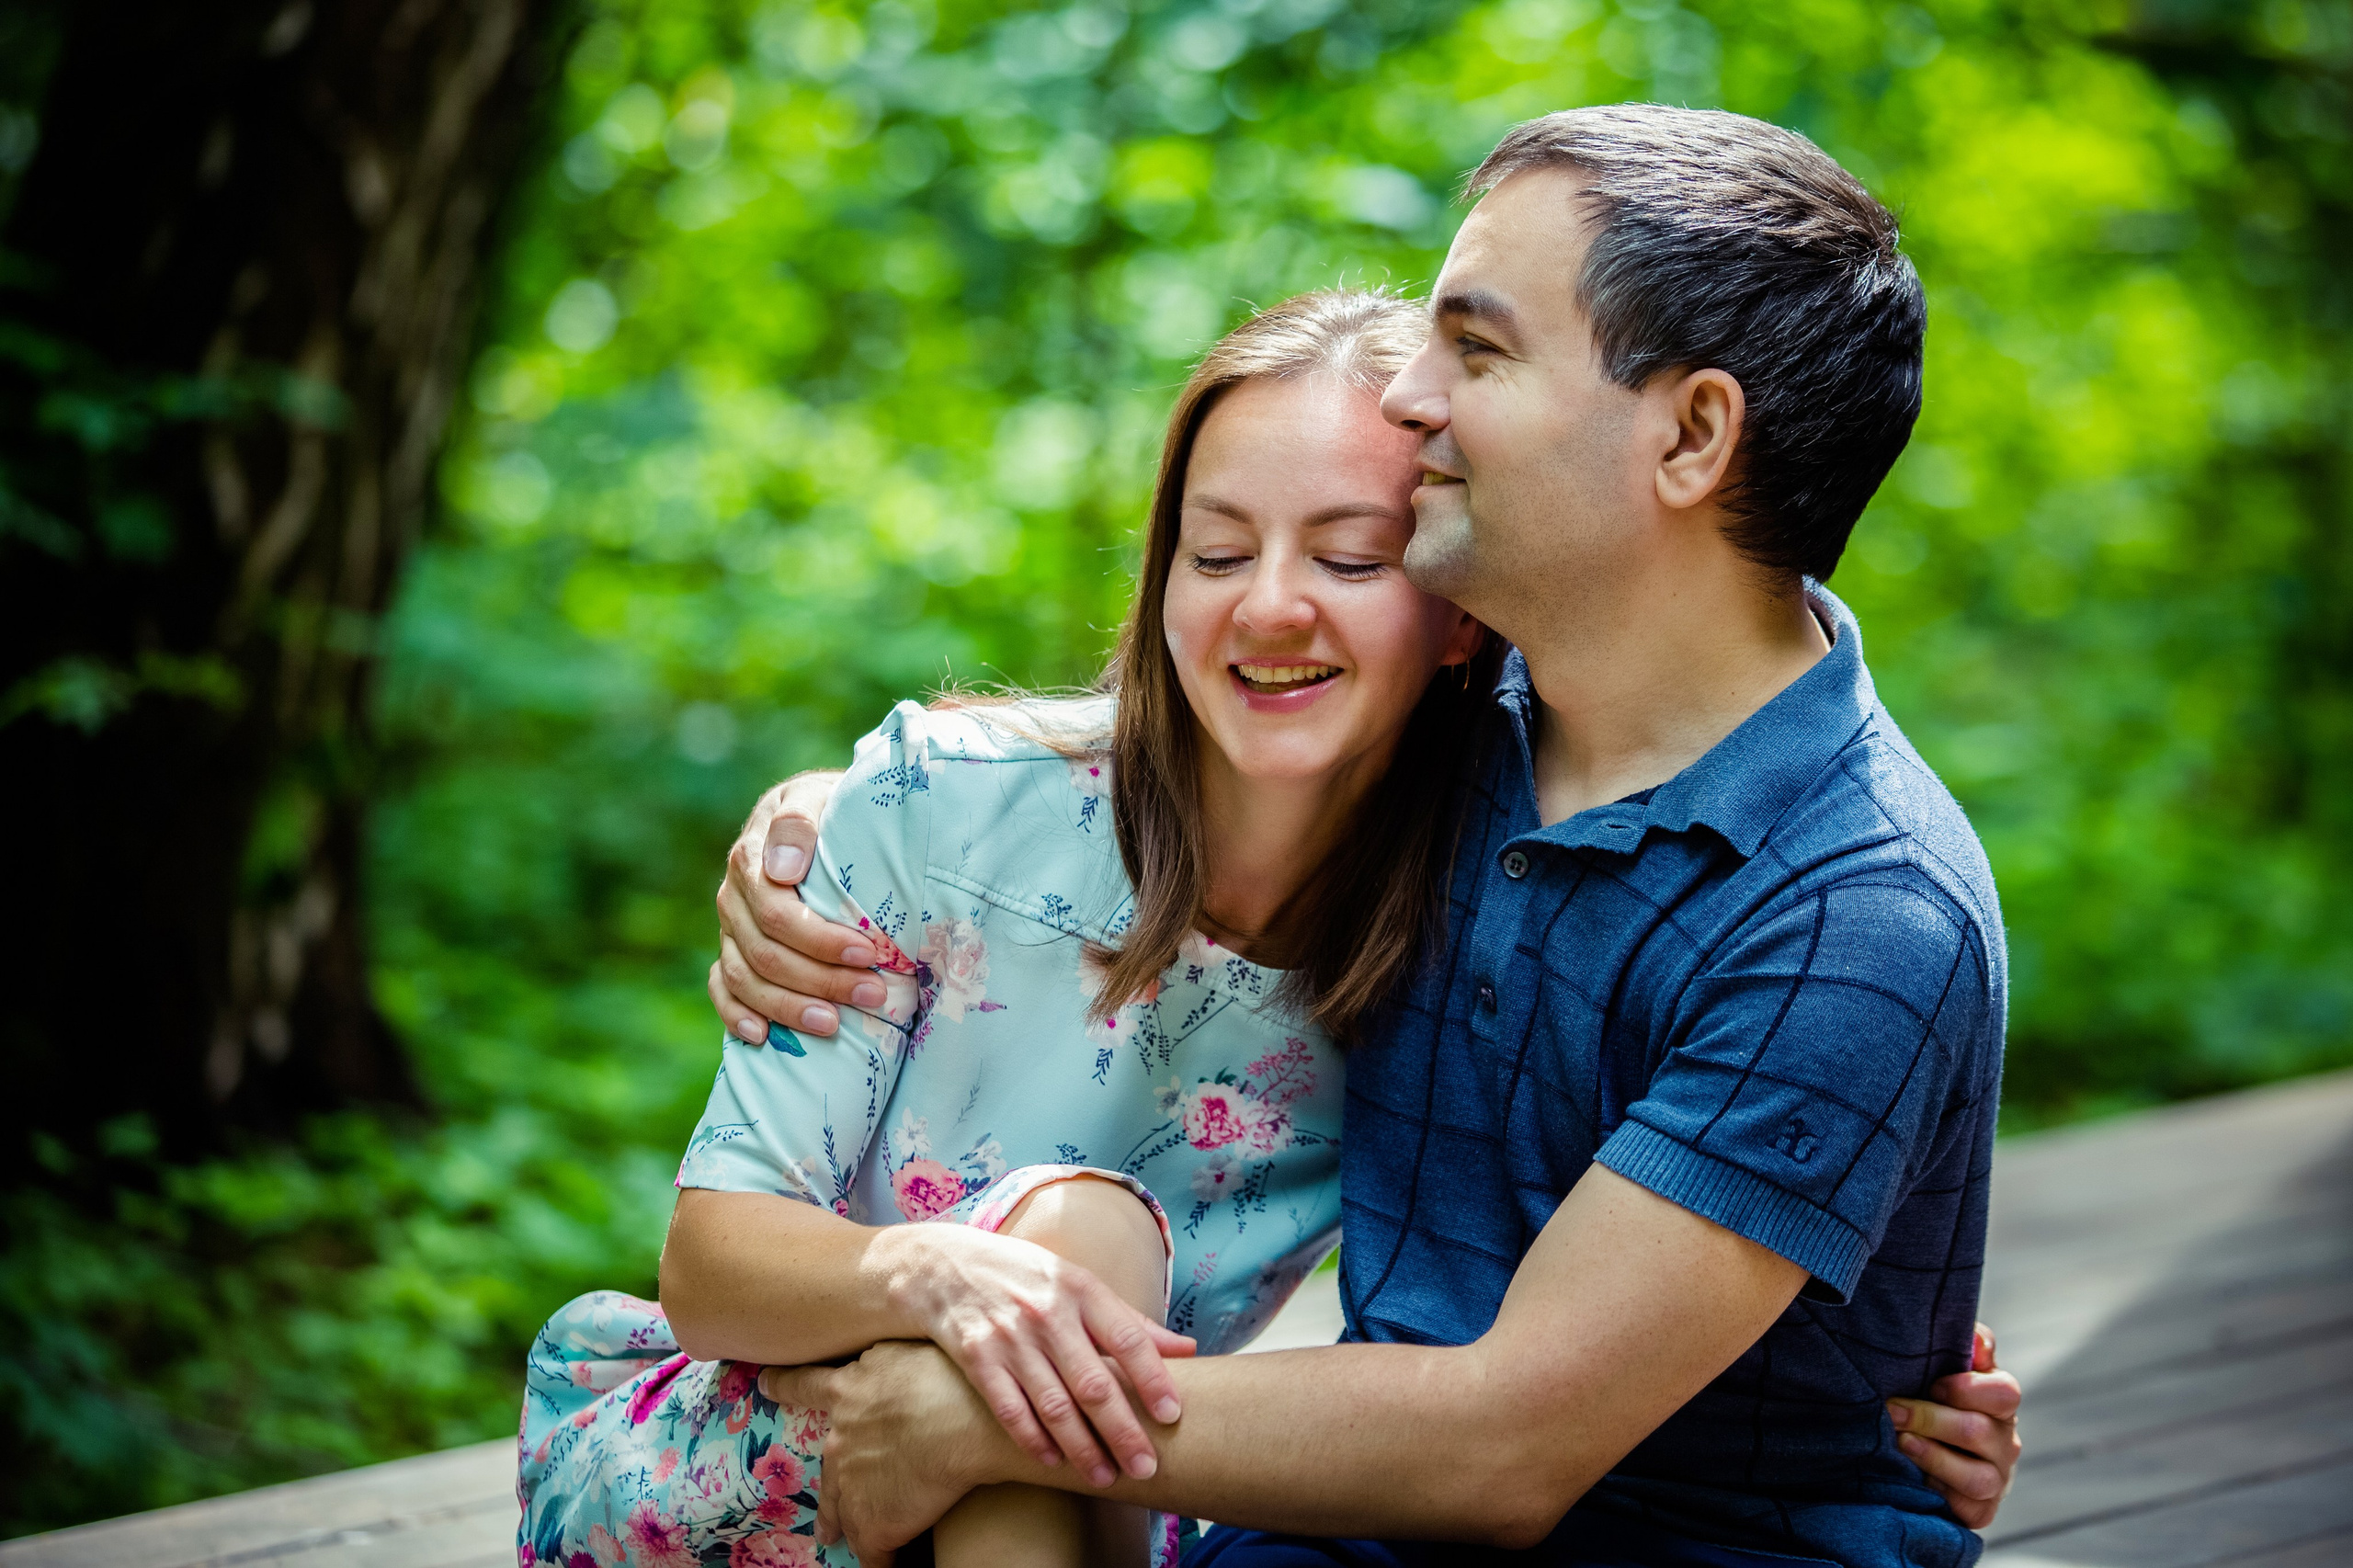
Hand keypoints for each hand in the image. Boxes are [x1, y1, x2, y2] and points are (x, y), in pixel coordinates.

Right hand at [707, 769, 881, 1039]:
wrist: (818, 810)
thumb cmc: (829, 808)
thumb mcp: (818, 798)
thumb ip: (798, 825)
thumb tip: (783, 871)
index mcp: (751, 858)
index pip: (778, 913)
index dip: (821, 940)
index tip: (868, 952)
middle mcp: (734, 896)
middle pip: (766, 953)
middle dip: (821, 979)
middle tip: (873, 993)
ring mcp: (729, 927)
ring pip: (745, 979)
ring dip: (789, 1007)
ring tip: (834, 1025)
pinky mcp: (731, 949)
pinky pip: (722, 988)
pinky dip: (738, 1015)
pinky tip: (763, 1037)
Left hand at [763, 1341, 1028, 1564]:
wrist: (968, 1420)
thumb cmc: (951, 1375)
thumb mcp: (907, 1349)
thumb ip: (885, 1360)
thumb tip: (884, 1359)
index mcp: (848, 1390)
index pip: (805, 1385)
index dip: (783, 1384)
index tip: (764, 1382)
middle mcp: (840, 1439)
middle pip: (828, 1471)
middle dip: (828, 1498)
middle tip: (822, 1519)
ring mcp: (853, 1484)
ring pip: (844, 1514)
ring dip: (845, 1529)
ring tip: (841, 1543)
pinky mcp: (874, 1523)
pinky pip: (872, 1551)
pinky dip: (880, 1558)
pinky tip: (886, 1565)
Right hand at [881, 1223, 1193, 1486]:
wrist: (944, 1267)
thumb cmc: (1027, 1279)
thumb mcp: (1079, 1284)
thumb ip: (1130, 1321)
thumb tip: (1188, 1349)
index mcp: (1080, 1289)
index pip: (1126, 1338)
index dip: (1152, 1378)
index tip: (1173, 1416)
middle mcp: (1047, 1312)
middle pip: (1093, 1382)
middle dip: (1122, 1430)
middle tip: (1147, 1468)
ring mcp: (1009, 1337)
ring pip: (1053, 1404)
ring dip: (1082, 1447)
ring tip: (1106, 1478)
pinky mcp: (975, 1357)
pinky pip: (1009, 1409)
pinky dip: (1032, 1439)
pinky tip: (1053, 1463)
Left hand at [1887, 1322, 2022, 1528]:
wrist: (1932, 1446)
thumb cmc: (1938, 1396)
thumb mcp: (1950, 1365)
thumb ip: (1968, 1346)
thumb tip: (1974, 1337)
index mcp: (2000, 1403)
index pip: (2004, 1393)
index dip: (1966, 1389)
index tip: (1932, 1384)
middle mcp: (2005, 1442)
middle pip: (1978, 1432)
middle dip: (1929, 1419)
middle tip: (1891, 1410)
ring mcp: (1997, 1479)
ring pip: (1977, 1478)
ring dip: (1933, 1458)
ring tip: (1901, 1443)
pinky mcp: (1981, 1511)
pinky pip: (1967, 1510)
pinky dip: (1939, 1495)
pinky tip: (1913, 1478)